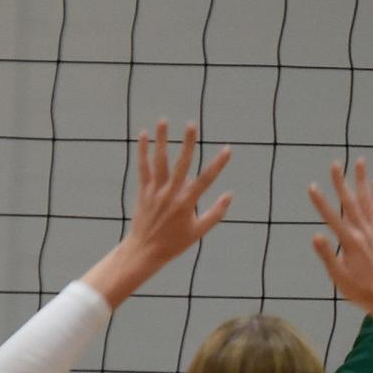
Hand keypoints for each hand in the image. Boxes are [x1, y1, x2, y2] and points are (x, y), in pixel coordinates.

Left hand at [83, 121, 230, 307]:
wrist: (145, 251)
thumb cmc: (174, 243)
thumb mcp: (199, 232)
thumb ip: (216, 213)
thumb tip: (230, 195)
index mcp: (187, 204)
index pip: (206, 180)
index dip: (219, 164)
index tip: (228, 149)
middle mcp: (171, 194)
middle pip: (181, 164)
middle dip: (188, 143)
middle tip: (192, 124)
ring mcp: (155, 191)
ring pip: (159, 161)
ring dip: (161, 140)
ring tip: (163, 121)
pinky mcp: (143, 191)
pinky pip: (142, 167)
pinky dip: (142, 151)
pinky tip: (143, 135)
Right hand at [308, 159, 372, 341]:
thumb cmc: (358, 288)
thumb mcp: (338, 276)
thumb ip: (327, 255)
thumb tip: (315, 236)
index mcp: (350, 242)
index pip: (331, 217)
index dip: (321, 202)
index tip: (312, 186)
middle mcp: (362, 232)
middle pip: (350, 202)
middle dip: (341, 182)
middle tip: (335, 163)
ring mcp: (371, 231)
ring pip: (366, 200)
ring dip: (362, 180)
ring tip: (360, 161)